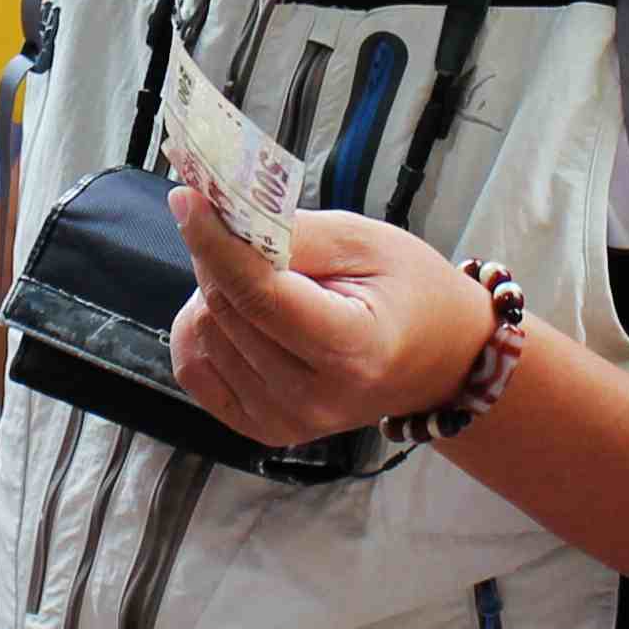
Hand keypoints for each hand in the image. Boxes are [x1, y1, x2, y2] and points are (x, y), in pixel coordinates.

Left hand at [165, 182, 496, 450]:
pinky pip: (194, 367)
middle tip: (250, 237)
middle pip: (226, 310)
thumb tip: (225, 220)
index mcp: (352, 350)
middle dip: (221, 259)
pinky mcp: (262, 429)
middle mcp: (313, 398)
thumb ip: (297, 234)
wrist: (439, 361)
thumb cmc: (410, 292)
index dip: (216, 244)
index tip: (189, 199)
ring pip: (205, 332)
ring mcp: (285, 421)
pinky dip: (203, 328)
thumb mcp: (368, 242)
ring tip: (265, 283)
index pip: (260, 296)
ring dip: (216, 292)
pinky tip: (238, 312)